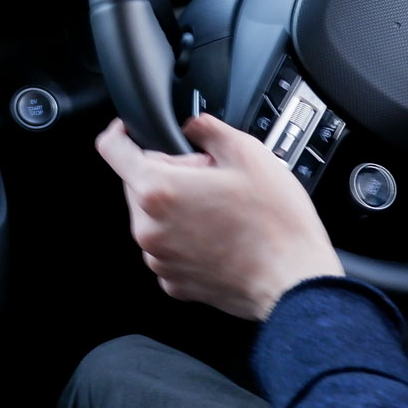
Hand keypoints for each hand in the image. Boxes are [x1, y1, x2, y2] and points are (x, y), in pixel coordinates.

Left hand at [96, 114, 341, 320]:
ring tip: (221, 210)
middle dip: (169, 173)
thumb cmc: (276, 223)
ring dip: (177, 207)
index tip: (131, 129)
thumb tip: (192, 125)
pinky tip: (220, 236)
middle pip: (138, 183)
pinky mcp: (173, 282)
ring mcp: (159, 258)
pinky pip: (168, 247)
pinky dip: (186, 238)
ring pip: (154, 216)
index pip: (112, 149)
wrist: (295, 281)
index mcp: (158, 189)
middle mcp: (148, 227)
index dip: (122, 131)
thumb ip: (207, 129)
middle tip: (210, 178)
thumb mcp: (248, 153)